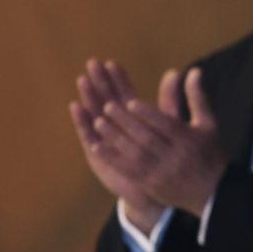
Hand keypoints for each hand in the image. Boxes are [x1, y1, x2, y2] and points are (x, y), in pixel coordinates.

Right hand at [70, 59, 163, 228]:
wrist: (155, 189)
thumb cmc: (162, 156)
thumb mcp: (167, 125)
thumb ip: (168, 101)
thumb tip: (175, 73)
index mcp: (132, 119)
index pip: (122, 94)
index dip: (117, 79)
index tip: (112, 62)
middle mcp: (115, 127)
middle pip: (106, 99)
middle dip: (100, 81)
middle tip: (93, 62)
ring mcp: (105, 139)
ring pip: (95, 114)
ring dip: (88, 97)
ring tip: (83, 79)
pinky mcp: (99, 153)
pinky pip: (89, 135)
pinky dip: (82, 121)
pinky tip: (77, 107)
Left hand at [81, 63, 227, 218]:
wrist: (213, 192)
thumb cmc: (208, 151)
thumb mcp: (207, 123)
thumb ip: (196, 97)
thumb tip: (194, 70)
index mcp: (188, 140)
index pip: (166, 125)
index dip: (147, 113)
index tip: (130, 100)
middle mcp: (175, 157)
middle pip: (147, 138)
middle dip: (126, 122)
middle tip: (107, 106)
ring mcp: (162, 173)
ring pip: (135, 154)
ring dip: (115, 138)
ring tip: (98, 122)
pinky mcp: (151, 185)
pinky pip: (128, 171)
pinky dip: (111, 158)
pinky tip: (96, 146)